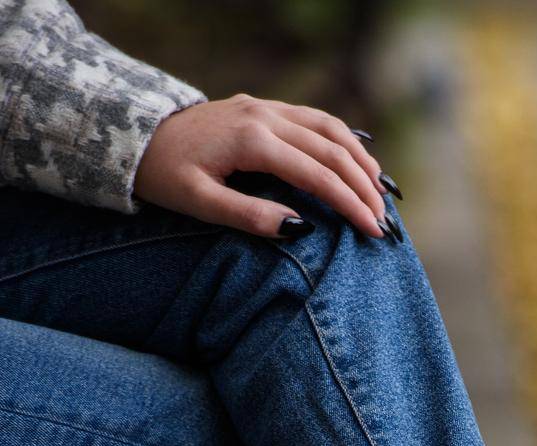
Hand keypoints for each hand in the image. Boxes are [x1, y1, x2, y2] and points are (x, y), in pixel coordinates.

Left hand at [134, 95, 387, 237]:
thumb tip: (300, 228)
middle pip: (332, 149)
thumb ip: (249, 215)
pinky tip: (355, 162)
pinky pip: (315, 119)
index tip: (372, 231)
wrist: (137, 135)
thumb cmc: (165, 174)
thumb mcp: (200, 203)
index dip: (349, 203)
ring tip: (378, 191)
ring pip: (329, 127)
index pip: (317, 173)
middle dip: (363, 187)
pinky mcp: (264, 107)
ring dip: (359, 159)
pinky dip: (342, 141)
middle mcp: (265, 115)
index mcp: (253, 139)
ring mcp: (266, 107)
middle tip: (382, 222)